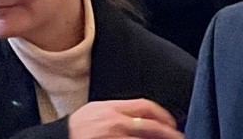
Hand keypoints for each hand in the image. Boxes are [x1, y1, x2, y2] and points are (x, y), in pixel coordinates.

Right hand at [67, 99, 183, 137]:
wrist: (61, 138)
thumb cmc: (79, 127)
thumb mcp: (98, 110)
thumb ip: (120, 111)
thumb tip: (143, 117)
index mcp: (113, 108)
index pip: (145, 106)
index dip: (162, 115)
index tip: (171, 123)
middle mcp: (115, 123)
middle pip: (151, 126)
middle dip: (169, 133)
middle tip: (180, 137)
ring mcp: (114, 138)